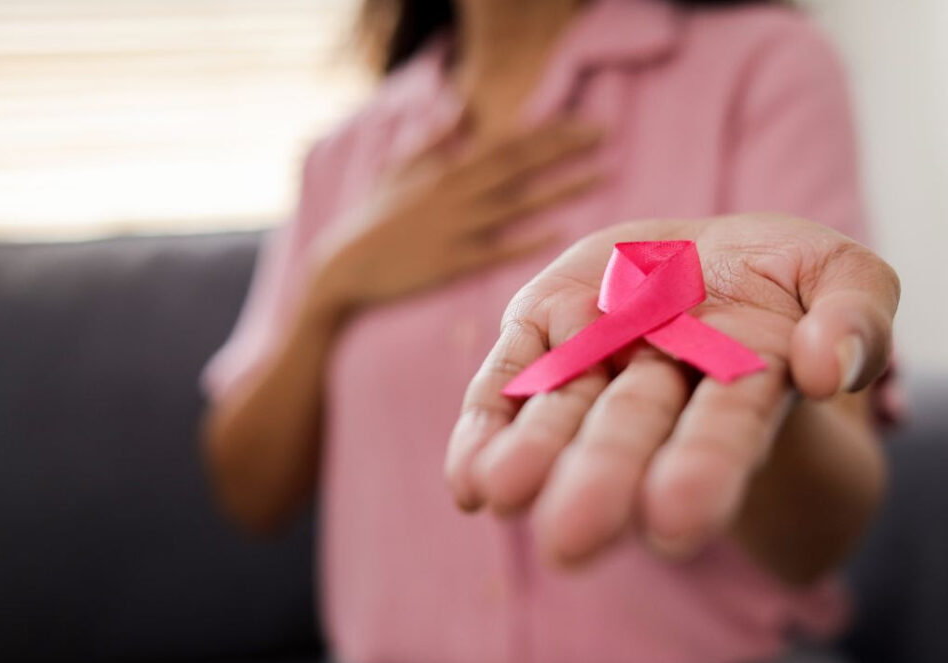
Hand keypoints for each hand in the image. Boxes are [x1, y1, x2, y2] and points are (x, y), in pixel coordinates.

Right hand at [311, 116, 603, 312]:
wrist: (342, 269)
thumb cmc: (372, 220)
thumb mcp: (398, 170)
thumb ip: (435, 140)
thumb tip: (461, 107)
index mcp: (446, 170)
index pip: (506, 143)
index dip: (547, 132)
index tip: (583, 124)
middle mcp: (456, 194)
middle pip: (520, 164)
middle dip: (564, 148)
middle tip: (606, 135)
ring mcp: (456, 229)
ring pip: (518, 203)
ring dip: (561, 188)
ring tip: (602, 176)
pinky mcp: (452, 263)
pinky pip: (498, 249)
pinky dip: (528, 239)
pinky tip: (560, 231)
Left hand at [446, 214, 898, 566]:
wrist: (702, 256)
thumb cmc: (781, 276)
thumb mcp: (842, 272)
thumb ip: (855, 314)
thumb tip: (826, 369)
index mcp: (742, 380)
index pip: (724, 430)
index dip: (703, 471)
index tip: (675, 521)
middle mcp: (659, 386)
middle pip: (630, 431)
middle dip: (603, 478)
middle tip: (571, 539)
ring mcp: (593, 360)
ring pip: (559, 411)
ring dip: (532, 454)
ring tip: (503, 493)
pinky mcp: (540, 333)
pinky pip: (507, 380)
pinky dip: (486, 427)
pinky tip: (470, 479)